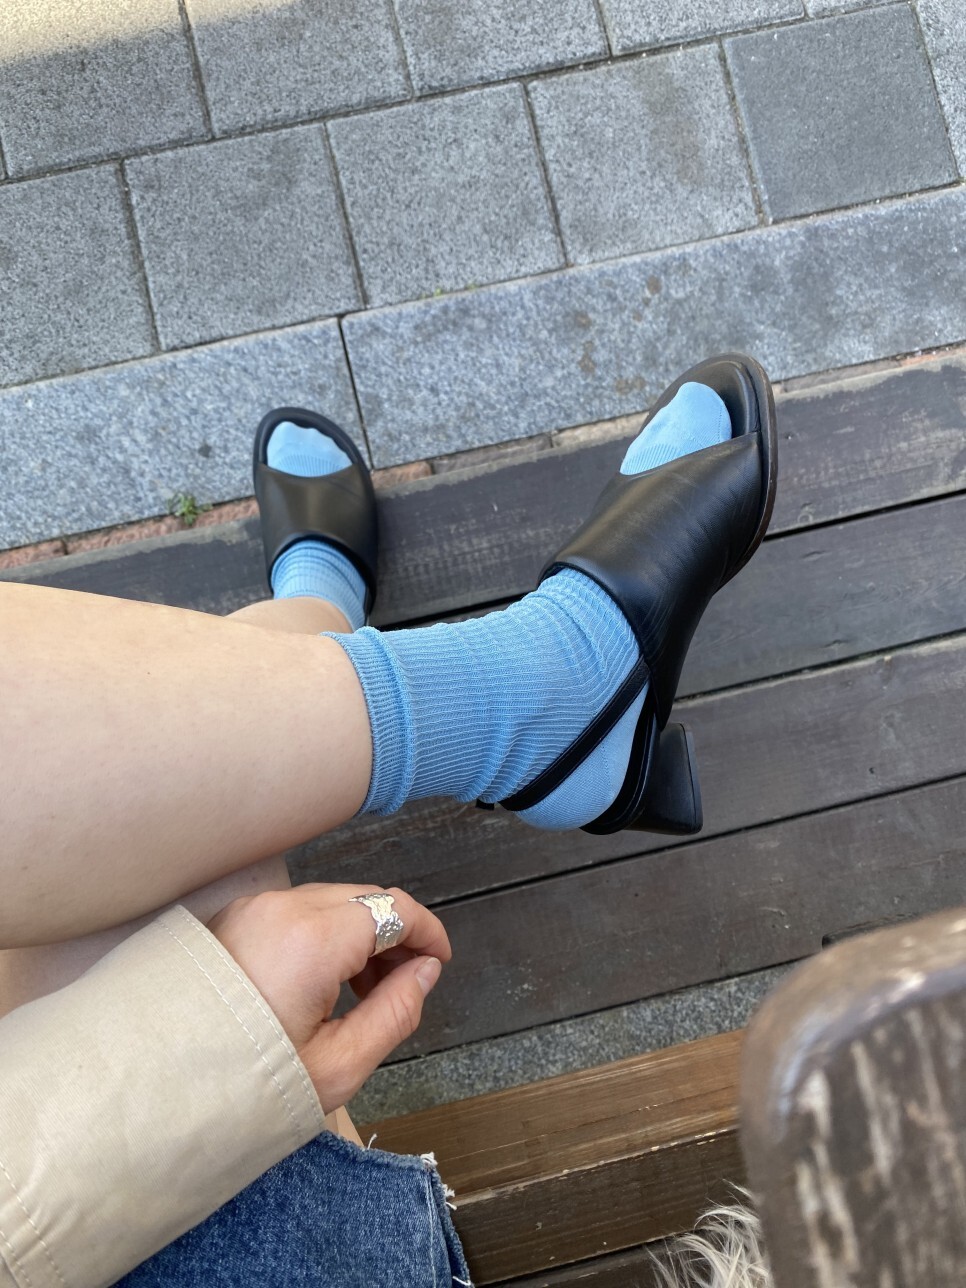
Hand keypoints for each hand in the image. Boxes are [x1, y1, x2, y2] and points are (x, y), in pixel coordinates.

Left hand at [207, 883, 450, 1112]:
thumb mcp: (338, 1066)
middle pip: (363, 898)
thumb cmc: (250, 1087)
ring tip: (367, 989)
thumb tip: (425, 971)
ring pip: (329, 901)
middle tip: (408, 981)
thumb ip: (394, 1012)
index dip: (427, 930)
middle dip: (395, 932)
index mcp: (312, 939)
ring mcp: (251, 909)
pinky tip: (326, 980)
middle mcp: (281, 908)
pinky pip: (295, 911)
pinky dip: (324, 933)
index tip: (441, 961)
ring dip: (360, 932)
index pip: (392, 908)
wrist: (158, 1094)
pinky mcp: (230, 920)